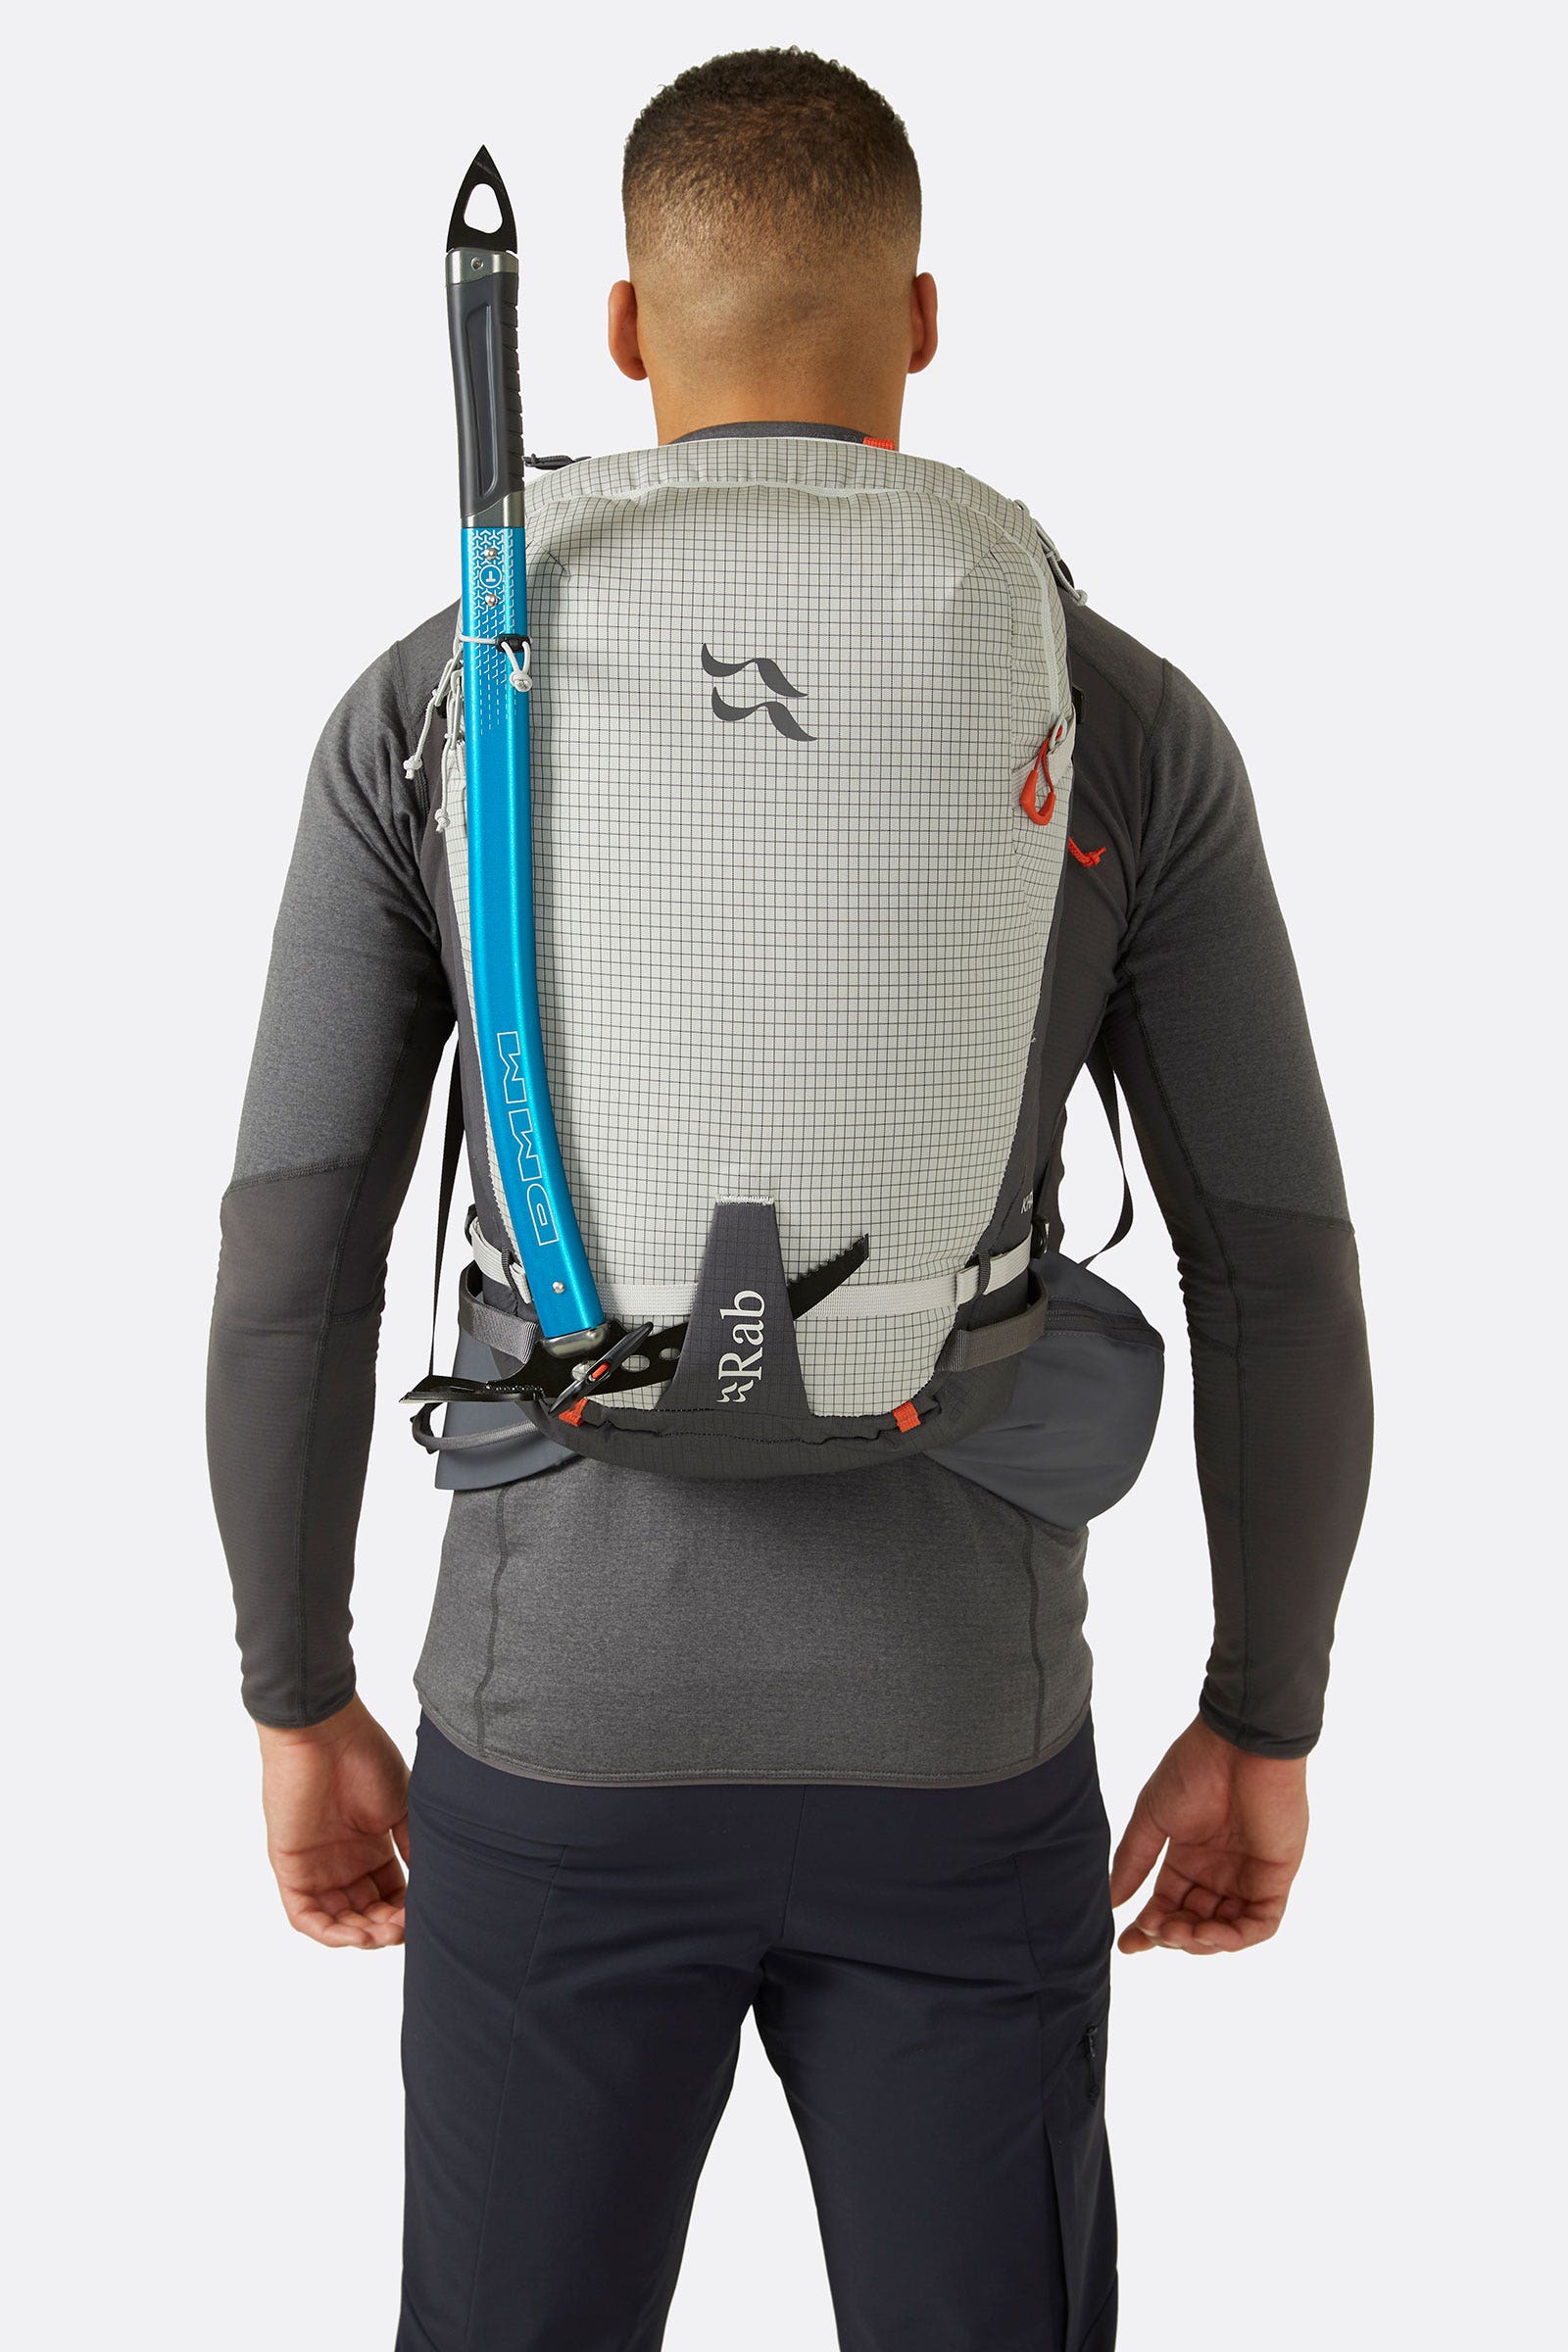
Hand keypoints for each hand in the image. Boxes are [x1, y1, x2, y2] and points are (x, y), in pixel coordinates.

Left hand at [257, 1695, 409, 1948]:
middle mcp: (343, 1861)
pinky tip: (357, 1935)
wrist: (325, 1732)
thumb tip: (434, 1885)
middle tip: (405, 1926)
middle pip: (366, 1913)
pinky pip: (305, 1916)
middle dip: (387, 1928)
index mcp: (370, 1846)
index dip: (407, 1912)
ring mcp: (316, 1866)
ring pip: (337, 1921)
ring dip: (362, 1935)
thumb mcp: (402, 1807)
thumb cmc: (365, 1757)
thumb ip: (413, 1846)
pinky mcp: (291, 1868)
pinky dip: (330, 1933)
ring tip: (386, 1932)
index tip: (428, 1913)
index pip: (390, 1895)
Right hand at [1110, 1716, 1307, 1955]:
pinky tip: (1207, 1931)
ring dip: (1200, 1941)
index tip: (1126, 1945)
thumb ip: (1134, 1860)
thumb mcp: (1152, 1817)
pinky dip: (1234, 1937)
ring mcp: (1247, 1877)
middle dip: (1171, 1935)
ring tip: (1176, 1931)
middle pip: (1194, 1923)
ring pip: (1225, 1931)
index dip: (1148, 1929)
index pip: (1168, 1905)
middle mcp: (1218, 1872)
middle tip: (1153, 1930)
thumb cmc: (1193, 1770)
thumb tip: (1112, 1902)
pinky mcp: (1275, 1879)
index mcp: (1188, 1858)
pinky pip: (1260, 1924)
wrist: (1239, 1744)